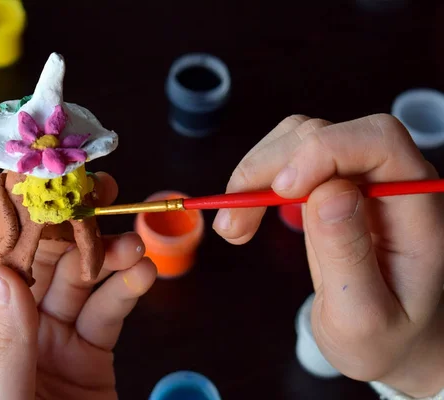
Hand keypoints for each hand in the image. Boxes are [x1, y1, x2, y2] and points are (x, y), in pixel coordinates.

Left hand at [0, 172, 156, 399]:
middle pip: (38, 260)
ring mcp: (54, 338)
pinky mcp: (93, 352)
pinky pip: (110, 309)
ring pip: (81, 279)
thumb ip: (5, 343)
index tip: (31, 179)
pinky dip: (129, 287)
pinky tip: (143, 274)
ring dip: (108, 254)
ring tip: (133, 243)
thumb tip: (0, 273)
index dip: (4, 216)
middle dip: (68, 223)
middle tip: (98, 192)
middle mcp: (13, 329)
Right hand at [213, 114, 443, 396]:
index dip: (326, 150)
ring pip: (298, 138)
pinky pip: (287, 158)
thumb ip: (349, 256)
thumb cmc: (385, 337)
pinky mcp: (328, 184)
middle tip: (233, 222)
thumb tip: (326, 192)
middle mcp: (389, 180)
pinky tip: (243, 214)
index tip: (282, 191)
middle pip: (327, 133)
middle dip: (272, 168)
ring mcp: (357, 178)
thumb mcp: (365, 317)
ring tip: (233, 226)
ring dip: (255, 173)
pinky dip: (255, 180)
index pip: (379, 141)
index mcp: (417, 208)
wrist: (391, 343)